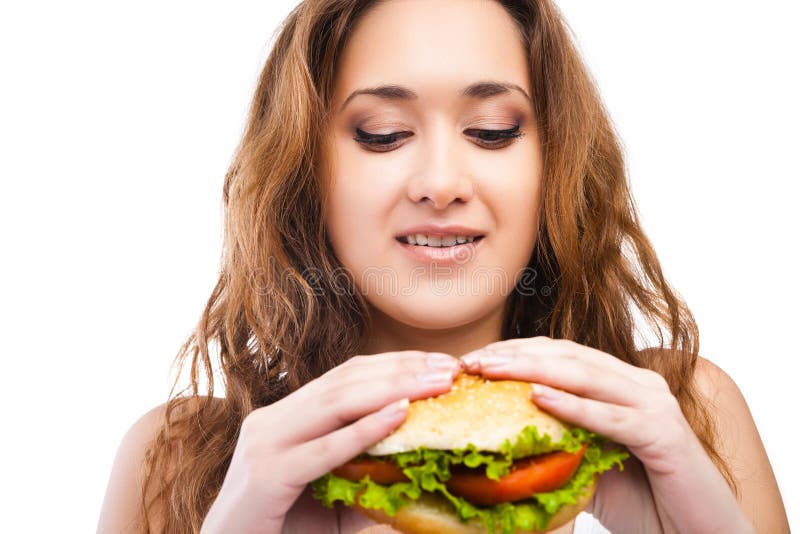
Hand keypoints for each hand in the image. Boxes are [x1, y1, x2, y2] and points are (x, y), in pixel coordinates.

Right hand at [200, 351, 461, 533]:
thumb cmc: (281, 529)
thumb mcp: (328, 496)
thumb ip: (365, 477)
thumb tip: (422, 468)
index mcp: (285, 417)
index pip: (344, 377)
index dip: (393, 364)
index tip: (437, 361)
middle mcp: (272, 421)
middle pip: (345, 382)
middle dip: (402, 370)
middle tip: (449, 367)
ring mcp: (265, 444)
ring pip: (336, 404)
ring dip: (394, 389)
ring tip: (437, 384)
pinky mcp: (267, 475)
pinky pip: (325, 449)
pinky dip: (365, 429)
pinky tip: (400, 413)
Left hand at [461, 337, 693, 472]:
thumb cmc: (642, 501)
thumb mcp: (588, 463)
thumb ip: (558, 440)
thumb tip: (500, 435)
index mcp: (622, 384)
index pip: (562, 354)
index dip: (517, 351)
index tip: (475, 358)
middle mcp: (640, 384)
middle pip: (569, 356)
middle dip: (516, 355)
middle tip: (472, 361)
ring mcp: (654, 405)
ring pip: (586, 376)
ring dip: (532, 370)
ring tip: (492, 370)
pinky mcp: (664, 434)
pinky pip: (611, 417)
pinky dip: (573, 406)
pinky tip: (538, 397)